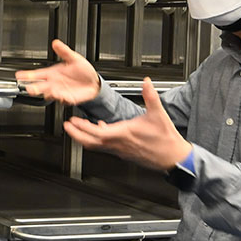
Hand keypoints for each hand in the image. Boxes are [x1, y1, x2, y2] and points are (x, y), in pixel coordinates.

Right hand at [14, 39, 102, 105]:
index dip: (28, 75)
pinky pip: (63, 99)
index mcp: (52, 73)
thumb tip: (56, 43)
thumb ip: (64, 51)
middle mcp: (54, 83)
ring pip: (49, 93)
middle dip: (33, 87)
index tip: (19, 75)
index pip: (37, 74)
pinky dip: (61, 98)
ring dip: (46, 93)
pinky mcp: (68, 98)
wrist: (93, 83)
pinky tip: (60, 96)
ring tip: (44, 91)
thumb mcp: (74, 58)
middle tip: (28, 87)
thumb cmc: (83, 70)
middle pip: (40, 86)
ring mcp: (60, 92)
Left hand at [64, 78, 190, 171]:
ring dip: (85, 138)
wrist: (173, 157)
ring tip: (77, 128)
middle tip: (66, 126)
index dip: (83, 128)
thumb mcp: (158, 114)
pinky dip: (98, 140)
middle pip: (91, 143)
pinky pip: (105, 148)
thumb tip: (146, 82)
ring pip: (97, 147)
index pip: (97, 133)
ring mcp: (120, 150)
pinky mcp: (124, 153)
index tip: (72, 121)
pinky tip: (101, 130)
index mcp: (124, 134)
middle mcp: (119, 144)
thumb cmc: (166, 139)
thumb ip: (150, 96)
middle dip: (76, 134)